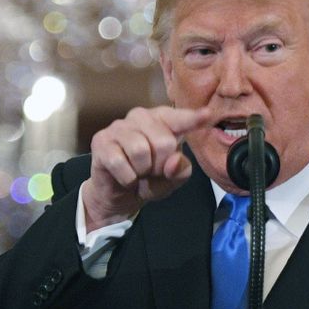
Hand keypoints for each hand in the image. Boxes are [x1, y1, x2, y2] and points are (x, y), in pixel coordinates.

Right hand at [83, 106, 214, 231]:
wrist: (120, 195)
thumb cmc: (150, 179)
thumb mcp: (174, 178)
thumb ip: (181, 170)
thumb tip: (174, 161)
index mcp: (163, 121)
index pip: (180, 118)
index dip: (193, 118)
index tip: (208, 114)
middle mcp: (141, 117)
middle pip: (163, 141)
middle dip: (161, 165)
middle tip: (152, 170)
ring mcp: (119, 127)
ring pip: (140, 151)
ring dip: (142, 171)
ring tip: (139, 172)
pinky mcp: (101, 141)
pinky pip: (120, 162)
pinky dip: (127, 178)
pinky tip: (125, 176)